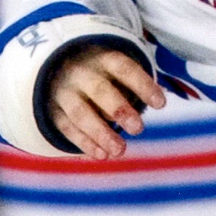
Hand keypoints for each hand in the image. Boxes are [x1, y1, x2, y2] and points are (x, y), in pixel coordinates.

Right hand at [45, 45, 167, 159]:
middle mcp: (81, 73)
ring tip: (120, 150)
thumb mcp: (118, 70)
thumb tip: (160, 100)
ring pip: (81, 113)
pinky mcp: (54, 111)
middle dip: (119, 110)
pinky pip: (68, 128)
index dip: (143, 85)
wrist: (59, 69)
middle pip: (99, 90)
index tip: (161, 104)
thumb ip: (137, 84)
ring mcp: (64, 93)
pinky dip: (85, 143)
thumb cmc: (105, 74)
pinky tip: (103, 155)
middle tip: (138, 129)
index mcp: (102, 59)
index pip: (124, 69)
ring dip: (101, 133)